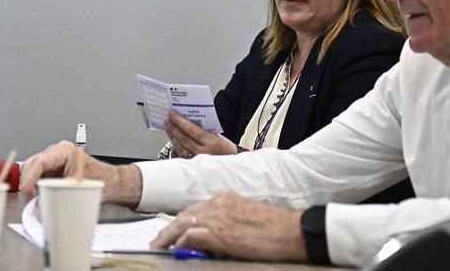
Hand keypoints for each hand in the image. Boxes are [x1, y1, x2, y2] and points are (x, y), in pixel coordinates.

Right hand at [19, 140, 142, 205]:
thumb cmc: (101, 178)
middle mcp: (56, 153)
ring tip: (37, 200)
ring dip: (31, 185)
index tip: (25, 189)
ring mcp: (53, 161)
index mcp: (64, 151)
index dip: (30, 175)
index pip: (41, 161)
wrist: (110, 180)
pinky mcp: (52, 170)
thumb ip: (60, 192)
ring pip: (32, 170)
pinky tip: (39, 197)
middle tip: (33, 199)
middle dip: (28, 182)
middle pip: (32, 164)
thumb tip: (42, 202)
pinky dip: (35, 187)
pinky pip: (37, 177)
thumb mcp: (79, 186)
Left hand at [152, 191, 305, 261]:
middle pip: (186, 214)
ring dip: (168, 236)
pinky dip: (181, 242)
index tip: (173, 230)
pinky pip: (192, 235)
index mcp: (227, 198)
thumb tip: (212, 239)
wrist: (291, 231)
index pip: (197, 209)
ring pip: (184, 223)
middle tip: (158, 240)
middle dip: (170, 228)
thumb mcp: (247, 219)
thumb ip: (228, 224)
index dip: (182, 221)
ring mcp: (218, 216)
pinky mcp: (220, 232)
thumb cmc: (276, 228)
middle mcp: (219, 203)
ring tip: (159, 246)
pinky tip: (175, 250)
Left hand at [165, 110, 237, 157]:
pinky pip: (181, 155)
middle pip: (184, 139)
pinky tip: (172, 139)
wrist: (230, 161)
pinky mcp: (194, 165)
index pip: (192, 130)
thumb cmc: (224, 146)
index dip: (180, 121)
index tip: (172, 114)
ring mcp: (198, 160)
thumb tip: (186, 118)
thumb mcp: (217, 134)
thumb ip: (203, 128)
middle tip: (167, 119)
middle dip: (173, 127)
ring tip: (168, 127)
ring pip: (181, 147)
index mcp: (211, 142)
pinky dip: (176, 146)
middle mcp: (204, 152)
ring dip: (173, 136)